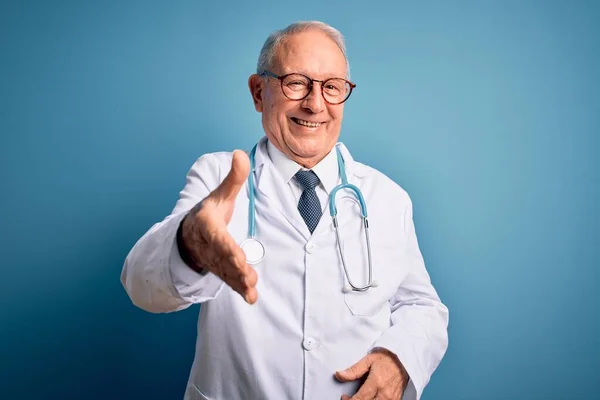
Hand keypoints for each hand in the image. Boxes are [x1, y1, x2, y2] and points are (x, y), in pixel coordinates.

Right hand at [180, 150, 258, 303]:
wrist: (189, 234)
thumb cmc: (209, 212)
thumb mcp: (220, 194)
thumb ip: (233, 178)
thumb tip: (240, 153)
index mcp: (206, 224)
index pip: (217, 237)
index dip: (226, 247)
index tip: (238, 257)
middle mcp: (207, 244)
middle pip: (221, 257)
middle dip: (234, 267)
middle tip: (247, 275)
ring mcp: (213, 259)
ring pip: (225, 271)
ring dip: (238, 281)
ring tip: (251, 288)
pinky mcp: (220, 270)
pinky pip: (229, 280)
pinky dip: (239, 289)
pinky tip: (251, 298)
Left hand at [335, 349, 408, 399]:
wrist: (404, 359)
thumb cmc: (387, 358)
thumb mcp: (369, 360)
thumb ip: (354, 370)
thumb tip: (339, 375)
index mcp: (377, 382)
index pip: (360, 399)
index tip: (344, 397)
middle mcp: (385, 393)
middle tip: (349, 398)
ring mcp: (391, 398)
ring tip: (359, 397)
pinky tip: (369, 398)